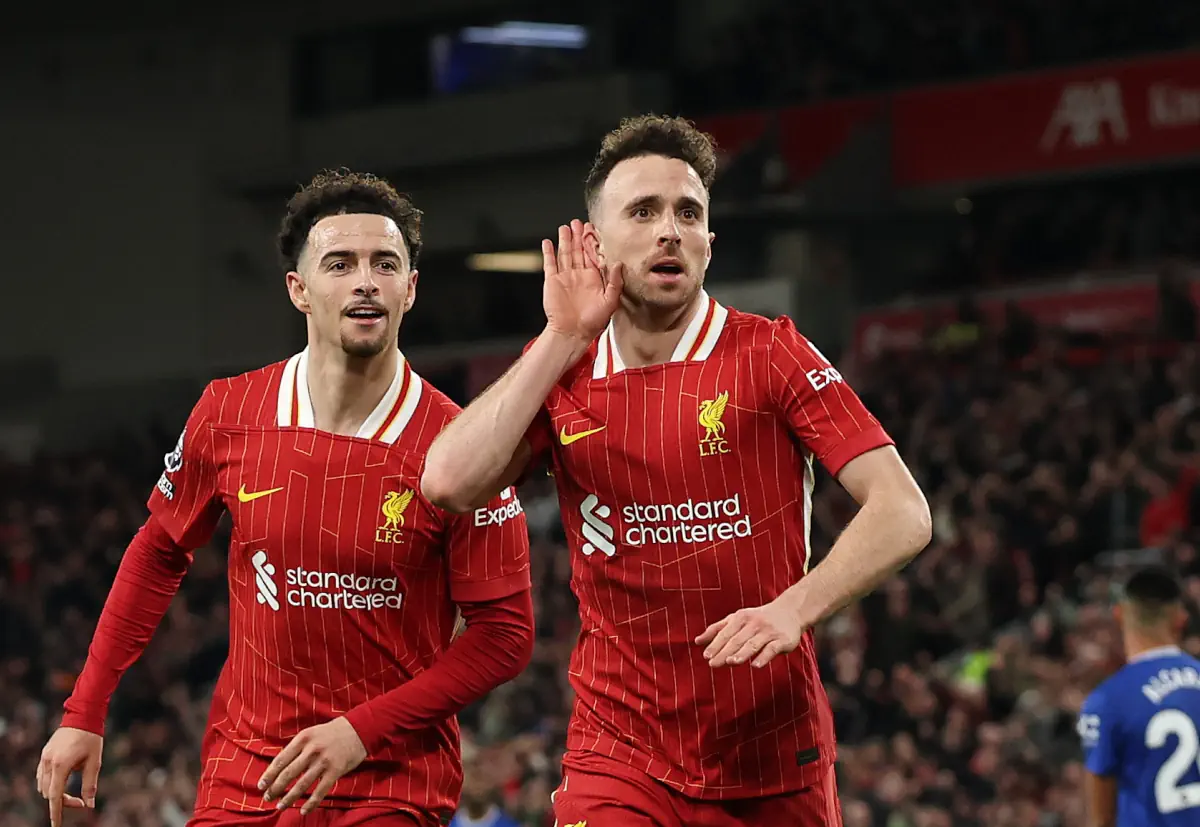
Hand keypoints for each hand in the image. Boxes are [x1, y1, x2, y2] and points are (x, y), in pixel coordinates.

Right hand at [37, 726, 102, 826]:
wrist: (83, 715)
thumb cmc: (92, 738)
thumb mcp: (95, 762)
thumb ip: (90, 784)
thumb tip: (89, 805)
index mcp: (61, 765)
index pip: (55, 796)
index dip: (56, 812)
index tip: (56, 825)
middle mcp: (48, 762)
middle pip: (48, 792)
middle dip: (62, 801)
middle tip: (81, 801)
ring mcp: (44, 758)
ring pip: (43, 785)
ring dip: (55, 793)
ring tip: (73, 794)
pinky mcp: (44, 754)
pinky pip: (41, 775)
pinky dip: (49, 783)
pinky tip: (61, 783)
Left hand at [258, 717, 366, 813]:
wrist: (359, 729)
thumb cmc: (332, 732)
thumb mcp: (311, 733)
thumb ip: (297, 748)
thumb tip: (280, 767)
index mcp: (303, 738)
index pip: (281, 759)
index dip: (269, 774)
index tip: (261, 786)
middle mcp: (312, 750)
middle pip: (288, 773)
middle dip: (275, 788)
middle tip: (267, 798)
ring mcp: (324, 761)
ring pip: (302, 784)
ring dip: (289, 798)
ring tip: (280, 806)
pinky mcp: (336, 771)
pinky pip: (320, 791)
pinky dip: (311, 803)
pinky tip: (303, 810)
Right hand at [542, 219, 622, 344]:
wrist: (572, 332)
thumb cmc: (593, 321)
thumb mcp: (610, 301)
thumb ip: (614, 281)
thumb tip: (618, 263)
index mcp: (593, 279)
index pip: (593, 255)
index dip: (593, 242)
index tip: (594, 229)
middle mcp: (579, 275)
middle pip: (579, 251)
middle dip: (579, 236)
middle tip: (579, 222)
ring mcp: (565, 277)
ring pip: (565, 253)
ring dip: (565, 240)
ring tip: (565, 227)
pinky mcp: (552, 281)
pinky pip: (550, 263)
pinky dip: (549, 252)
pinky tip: (548, 242)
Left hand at [697, 596, 806, 668]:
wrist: (790, 611)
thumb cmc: (758, 618)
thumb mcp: (737, 619)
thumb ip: (717, 629)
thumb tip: (697, 641)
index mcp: (741, 618)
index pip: (726, 633)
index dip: (716, 644)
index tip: (706, 656)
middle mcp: (754, 623)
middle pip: (737, 639)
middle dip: (725, 651)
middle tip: (713, 663)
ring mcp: (769, 632)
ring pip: (753, 643)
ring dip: (742, 653)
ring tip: (731, 662)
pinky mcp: (783, 640)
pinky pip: (772, 649)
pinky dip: (763, 657)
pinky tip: (755, 665)